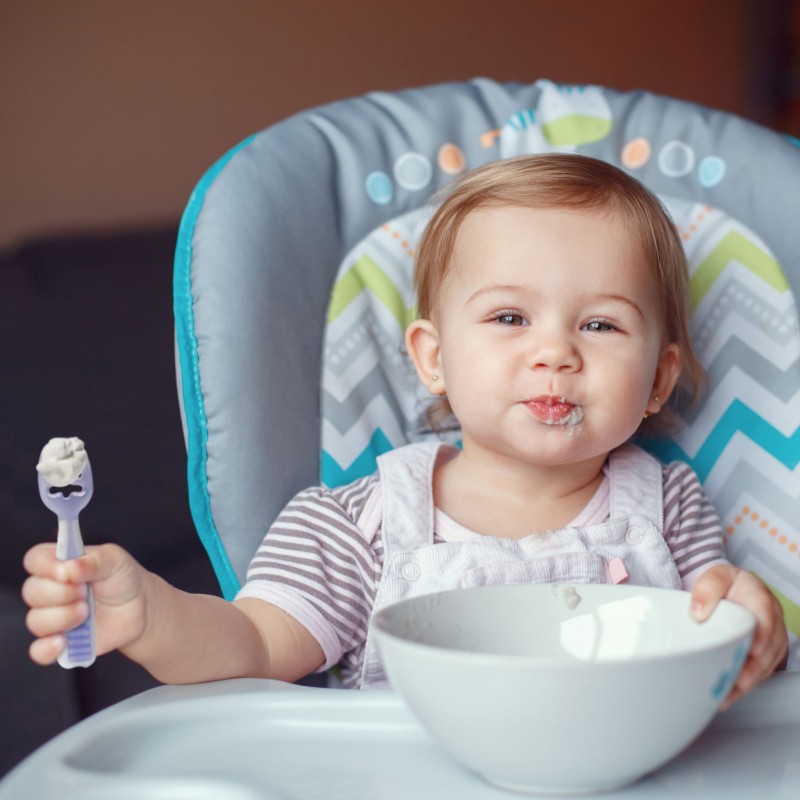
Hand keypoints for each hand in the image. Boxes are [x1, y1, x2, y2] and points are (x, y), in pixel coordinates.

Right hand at [22, 543, 150, 664]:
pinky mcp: (60, 642)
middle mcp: (50, 590)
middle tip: (85, 593)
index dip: (44, 566)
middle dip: (60, 593)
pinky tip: (63, 641)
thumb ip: (93, 561)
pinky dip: (46, 648)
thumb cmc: (123, 579)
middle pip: (32, 591)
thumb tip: (70, 566)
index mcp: (59, 564)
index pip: (35, 560)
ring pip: (35, 621)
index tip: (65, 573)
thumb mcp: (115, 560)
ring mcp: (53, 617)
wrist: (140, 608)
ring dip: (62, 617)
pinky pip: (39, 651)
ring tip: (86, 613)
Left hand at [691, 564, 787, 708]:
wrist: (728, 590)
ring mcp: (769, 639)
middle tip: (736, 681)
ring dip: (747, 682)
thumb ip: (707, 590)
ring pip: (765, 665)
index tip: (752, 651)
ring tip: (726, 695)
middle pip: (768, 648)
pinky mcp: (763, 654)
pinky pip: (758, 673)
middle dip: (753, 667)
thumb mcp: (714, 577)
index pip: (765, 618)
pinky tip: (727, 695)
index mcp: (760, 599)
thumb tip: (698, 612)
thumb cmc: (725, 584)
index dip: (761, 636)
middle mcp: (770, 621)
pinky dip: (743, 686)